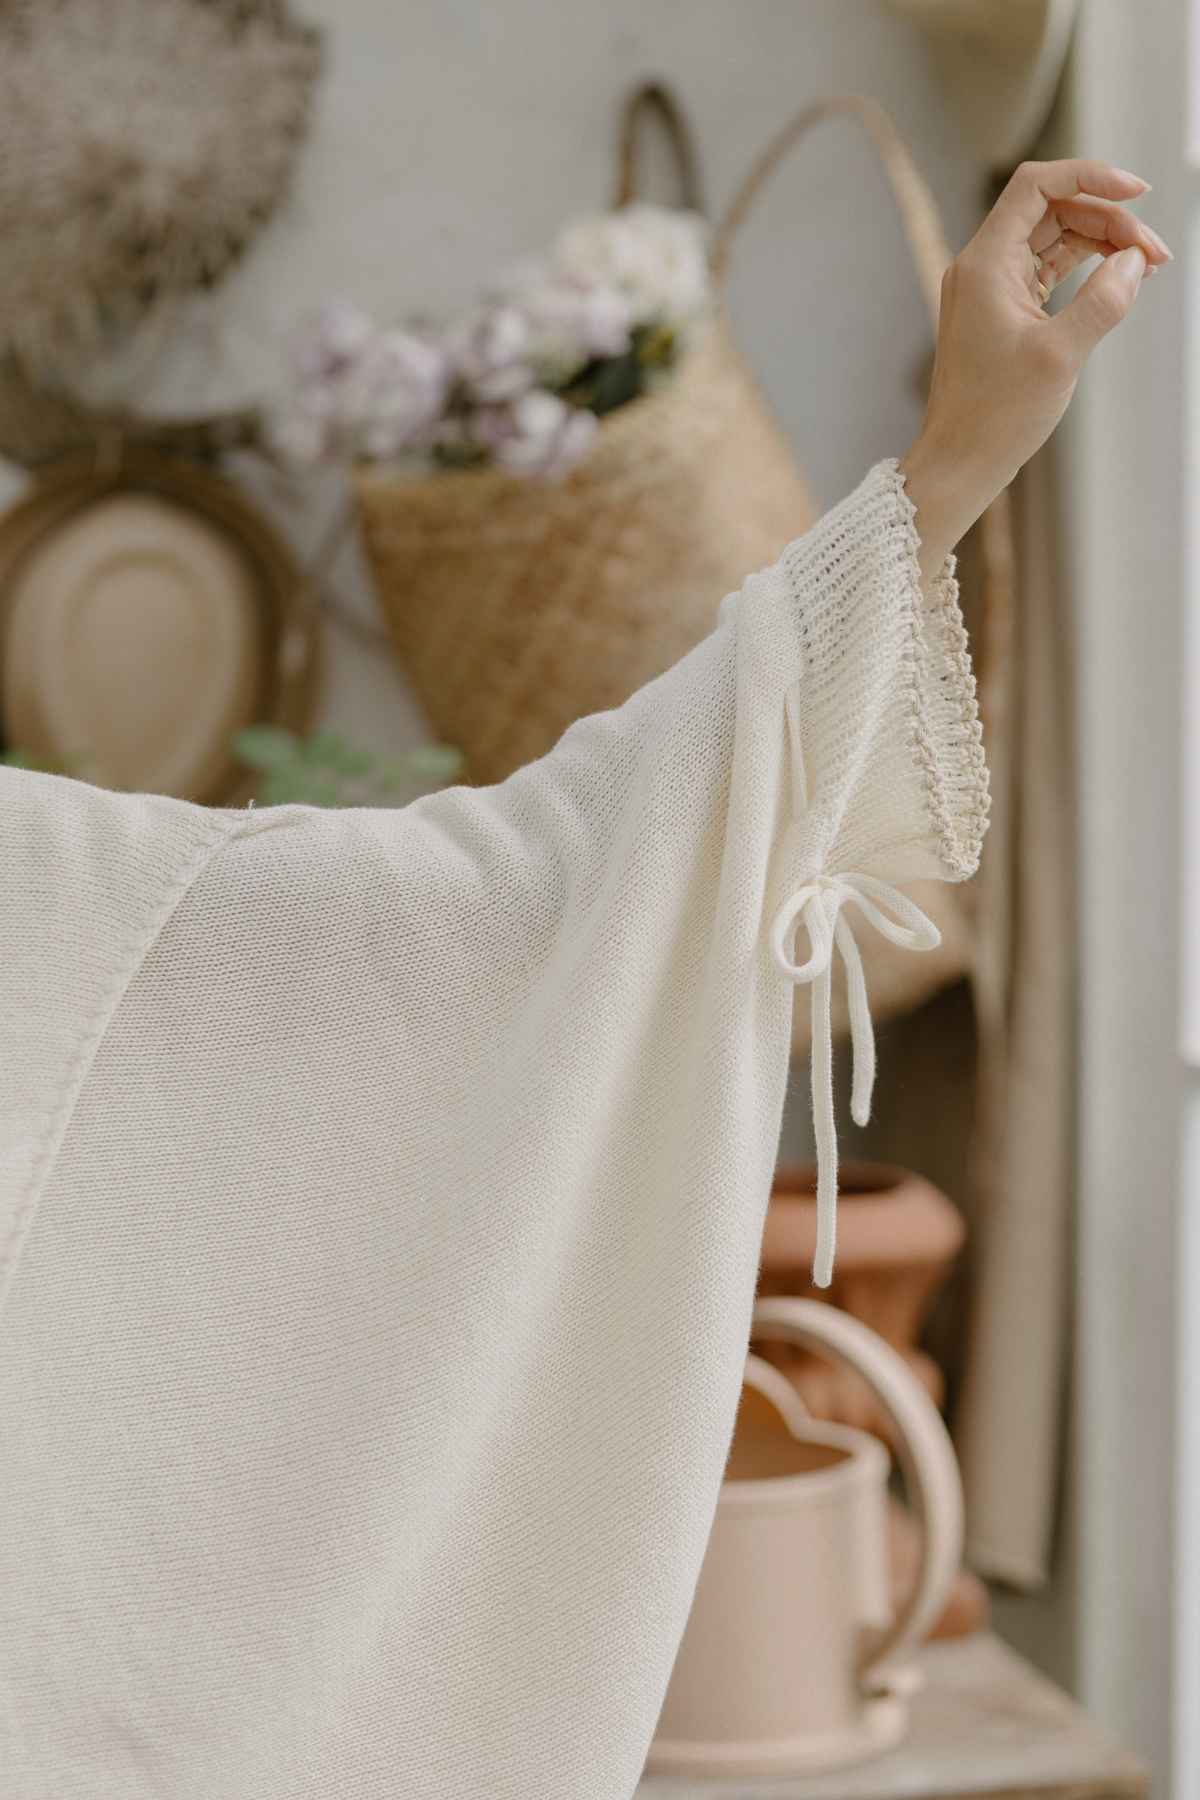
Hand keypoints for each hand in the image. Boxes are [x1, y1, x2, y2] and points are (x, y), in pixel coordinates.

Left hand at [899, 157, 1169, 572]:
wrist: (959, 463)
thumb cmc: (996, 416)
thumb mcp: (1059, 357)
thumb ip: (1102, 302)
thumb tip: (1134, 262)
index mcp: (984, 264)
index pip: (1037, 186)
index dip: (1089, 176)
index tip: (1137, 192)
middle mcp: (982, 267)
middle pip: (1053, 210)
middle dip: (1108, 219)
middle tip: (1155, 255)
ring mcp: (990, 289)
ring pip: (1054, 239)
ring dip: (1102, 243)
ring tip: (1147, 267)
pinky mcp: (1002, 313)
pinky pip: (1048, 270)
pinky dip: (1085, 269)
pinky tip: (1120, 280)